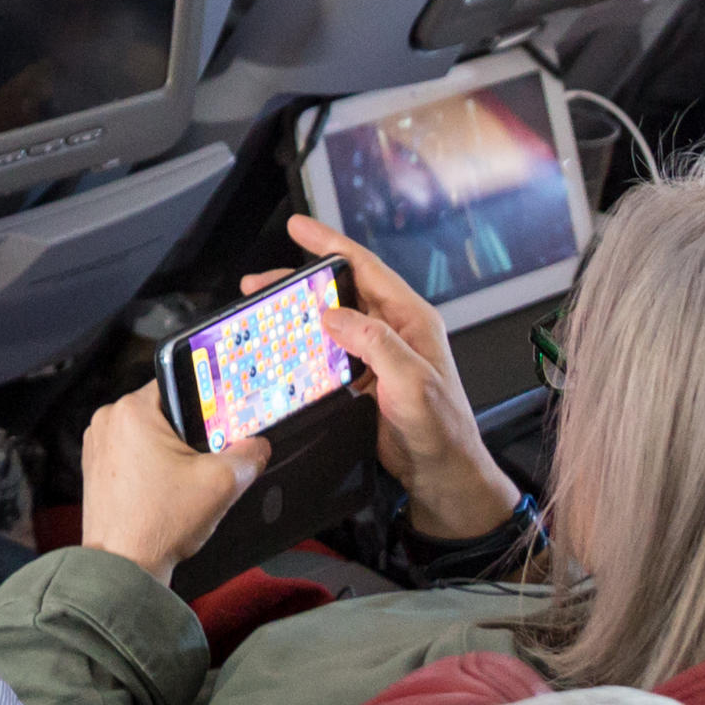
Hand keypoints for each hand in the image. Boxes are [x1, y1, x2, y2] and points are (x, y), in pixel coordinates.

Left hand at [76, 384, 257, 579]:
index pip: (179, 384)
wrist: (124, 567)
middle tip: (207, 457)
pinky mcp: (95, 469)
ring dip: (170, 452)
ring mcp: (97, 446)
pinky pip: (132, 454)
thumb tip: (258, 444)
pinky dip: (151, 467)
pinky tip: (167, 490)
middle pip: (163, 412)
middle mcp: (107, 422)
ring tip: (186, 478)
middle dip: (189, 432)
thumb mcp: (221, 483)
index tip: (221, 421)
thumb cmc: (158, 524)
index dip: (206, 402)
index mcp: (131, 411)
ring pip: (148, 435)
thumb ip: (248, 454)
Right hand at [276, 217, 522, 543]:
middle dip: (299, 282)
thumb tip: (334, 314)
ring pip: (329, 323)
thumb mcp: (413, 383)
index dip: (329, 244)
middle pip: (341, 292)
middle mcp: (394, 332)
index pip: (366, 268)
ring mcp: (377, 357)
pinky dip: (300, 350)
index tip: (298, 227)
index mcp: (412, 320)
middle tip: (260, 282)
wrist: (442, 477)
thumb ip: (377, 343)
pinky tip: (280, 354)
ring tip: (261, 315)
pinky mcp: (363, 381)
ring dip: (295, 317)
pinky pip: (326, 355)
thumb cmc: (443, 432)